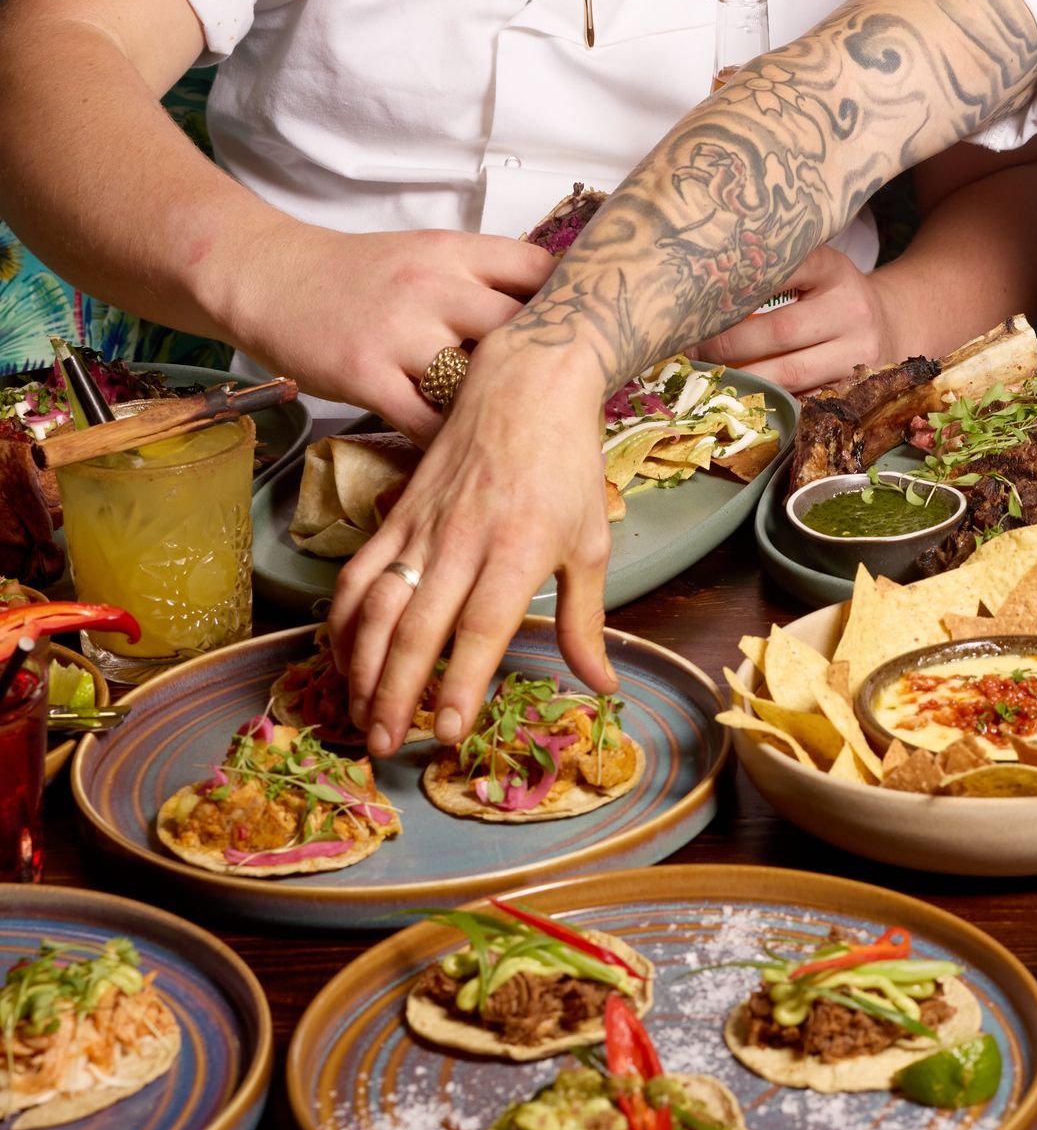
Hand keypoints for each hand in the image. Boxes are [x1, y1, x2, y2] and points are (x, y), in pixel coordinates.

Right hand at [219, 225, 554, 438]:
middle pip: (518, 328)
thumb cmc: (359, 274)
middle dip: (544, 365)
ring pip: (476, 380)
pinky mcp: (367, 375)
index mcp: (456, 251)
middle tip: (563, 399)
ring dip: (497, 410)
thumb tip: (547, 316)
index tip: (586, 335)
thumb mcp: (427, 255)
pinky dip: (450, 442)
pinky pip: (427, 423)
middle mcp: (435, 287)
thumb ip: (482, 279)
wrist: (273, 278)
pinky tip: (465, 454)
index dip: (568, 305)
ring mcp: (401, 332)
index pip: (538, 270)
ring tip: (520, 435)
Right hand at [329, 338, 613, 755]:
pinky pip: (359, 572)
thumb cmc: (567, 465)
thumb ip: (585, 620)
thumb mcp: (590, 542)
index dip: (460, 683)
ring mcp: (423, 525)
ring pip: (379, 605)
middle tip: (388, 747)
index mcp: (519, 549)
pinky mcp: (397, 513)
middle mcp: (464, 540)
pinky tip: (343, 657)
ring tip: (360, 716)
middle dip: (397, 694)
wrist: (526, 382)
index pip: (482, 628)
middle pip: (419, 627)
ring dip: (363, 666)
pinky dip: (344, 619)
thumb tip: (601, 684)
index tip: (448, 733)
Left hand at [692, 243, 895, 392]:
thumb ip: (773, 274)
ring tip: (709, 376)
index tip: (703, 297)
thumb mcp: (814, 272)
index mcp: (834, 270)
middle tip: (693, 348)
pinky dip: (770, 403)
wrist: (891, 326)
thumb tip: (700, 300)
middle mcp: (851, 309)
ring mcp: (858, 354)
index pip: (788, 268)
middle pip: (779, 330)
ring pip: (790, 373)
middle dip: (728, 344)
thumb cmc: (832, 297)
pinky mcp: (854, 391)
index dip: (743, 285)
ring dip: (743, 378)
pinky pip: (804, 402)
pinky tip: (743, 400)